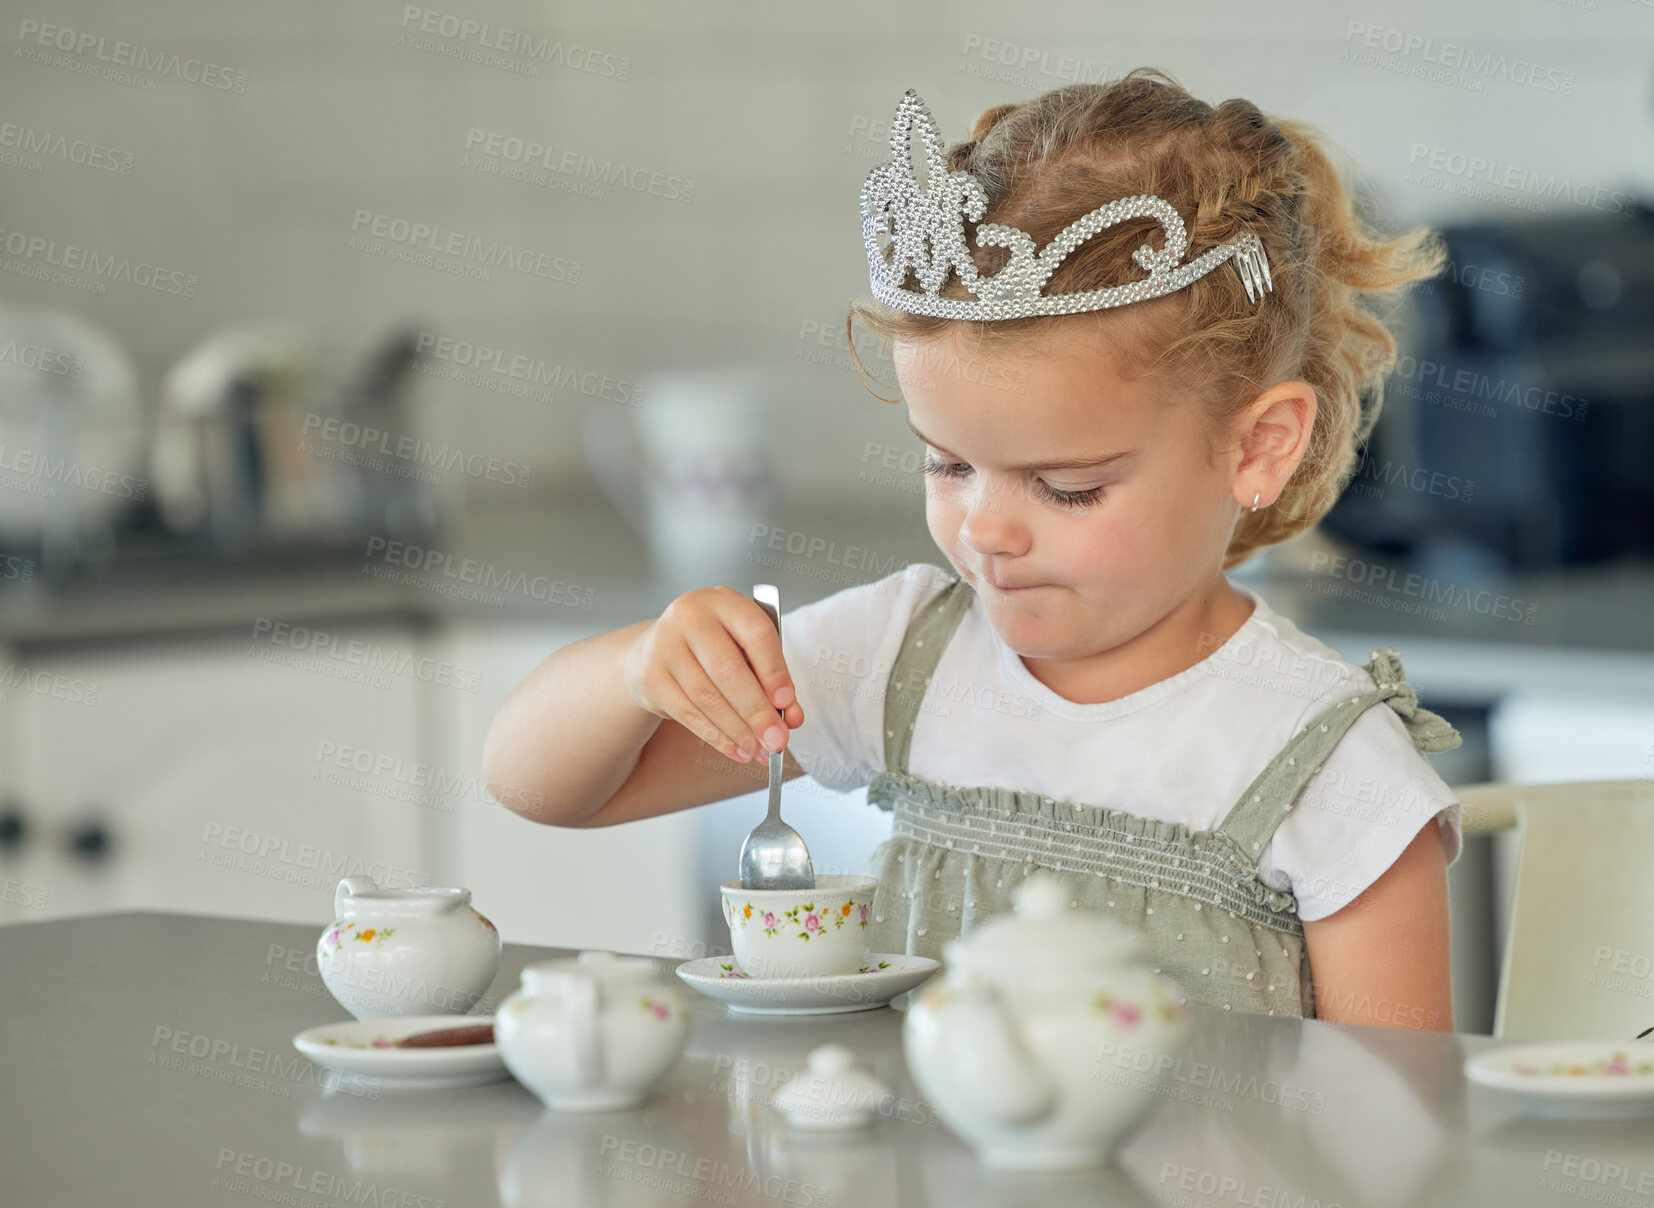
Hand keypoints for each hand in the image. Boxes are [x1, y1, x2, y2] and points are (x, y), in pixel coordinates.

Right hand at [623, 586, 804, 763]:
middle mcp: (690, 617)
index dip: (774, 671)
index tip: (787, 703)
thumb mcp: (745, 648)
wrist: (656, 649)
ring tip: (760, 751)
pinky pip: (688, 714)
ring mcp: (665, 646)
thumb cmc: (714, 647)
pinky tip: (737, 750)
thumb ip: (770, 678)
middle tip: (777, 740)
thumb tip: (792, 717)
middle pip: (728, 671)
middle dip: (757, 712)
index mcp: (724, 601)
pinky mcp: (651, 677)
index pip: (756, 634)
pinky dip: (716, 737)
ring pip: (708, 697)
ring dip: (738, 731)